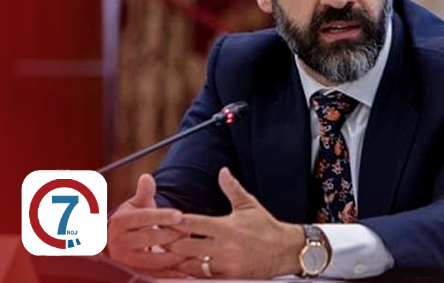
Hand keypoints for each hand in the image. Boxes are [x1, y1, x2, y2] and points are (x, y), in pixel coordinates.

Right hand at [107, 173, 190, 277]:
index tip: (180, 215)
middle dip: (172, 235)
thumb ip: (144, 192)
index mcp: (120, 222)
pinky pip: (154, 274)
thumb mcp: (135, 204)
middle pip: (149, 238)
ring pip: (152, 260)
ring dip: (173, 255)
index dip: (162, 216)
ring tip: (190, 250)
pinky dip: (170, 273)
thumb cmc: (131, 220)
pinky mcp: (134, 272)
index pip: (144, 217)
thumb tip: (147, 177)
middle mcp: (119, 242)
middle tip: (189, 232)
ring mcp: (125, 260)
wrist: (115, 242)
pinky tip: (186, 271)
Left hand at [166, 167, 304, 278]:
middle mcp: (223, 246)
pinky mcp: (228, 278)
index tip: (163, 220)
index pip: (192, 223)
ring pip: (191, 265)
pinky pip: (203, 278)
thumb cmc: (265, 227)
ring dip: (179, 260)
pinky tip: (185, 267)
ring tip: (167, 256)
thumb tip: (223, 171)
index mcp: (225, 226)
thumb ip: (232, 188)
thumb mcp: (248, 205)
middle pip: (185, 246)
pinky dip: (193, 273)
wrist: (284, 251)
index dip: (174, 222)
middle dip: (170, 243)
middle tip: (159, 240)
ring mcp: (225, 264)